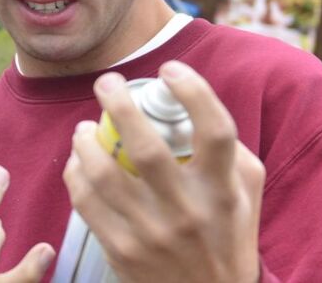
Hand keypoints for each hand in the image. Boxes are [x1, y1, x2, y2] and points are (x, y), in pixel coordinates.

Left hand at [62, 61, 264, 282]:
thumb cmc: (227, 236)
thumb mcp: (245, 194)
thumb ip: (231, 152)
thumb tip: (194, 106)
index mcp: (223, 191)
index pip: (214, 130)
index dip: (193, 91)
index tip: (170, 70)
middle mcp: (189, 211)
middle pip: (146, 147)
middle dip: (119, 104)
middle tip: (107, 83)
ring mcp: (152, 233)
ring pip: (104, 174)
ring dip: (85, 141)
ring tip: (84, 127)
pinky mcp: (122, 251)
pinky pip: (87, 202)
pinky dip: (76, 174)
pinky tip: (78, 160)